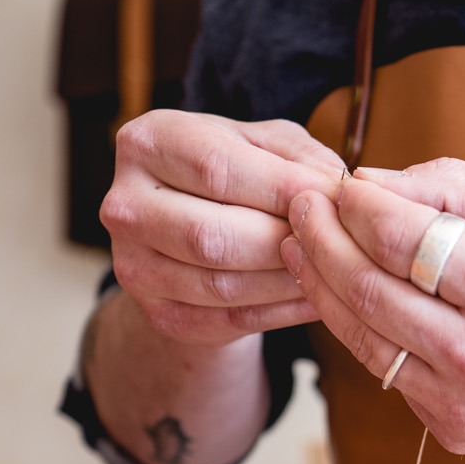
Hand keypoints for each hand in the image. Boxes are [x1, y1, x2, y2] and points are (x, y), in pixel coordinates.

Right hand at [101, 112, 345, 346]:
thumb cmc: (236, 175)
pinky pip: (231, 319)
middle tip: (335, 239)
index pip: (216, 169)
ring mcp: (134, 267)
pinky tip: (317, 296)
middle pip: (212, 235)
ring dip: (288, 280)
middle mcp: (125, 206)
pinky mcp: (160, 314)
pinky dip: (283, 311)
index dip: (284, 187)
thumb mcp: (264, 146)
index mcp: (147, 143)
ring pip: (222, 284)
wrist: (192, 235)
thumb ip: (300, 157)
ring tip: (333, 268)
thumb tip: (339, 189)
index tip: (337, 197)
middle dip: (284, 239)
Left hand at [280, 159, 464, 454]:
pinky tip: (347, 297)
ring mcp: (461, 400)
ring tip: (302, 248)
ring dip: (321, 287)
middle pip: (366, 289)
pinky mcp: (451, 430)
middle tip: (301, 208)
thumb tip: (369, 183)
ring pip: (362, 338)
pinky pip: (387, 373)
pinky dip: (361, 331)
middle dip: (322, 240)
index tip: (340, 185)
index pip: (400, 238)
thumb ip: (451, 186)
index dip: (357, 207)